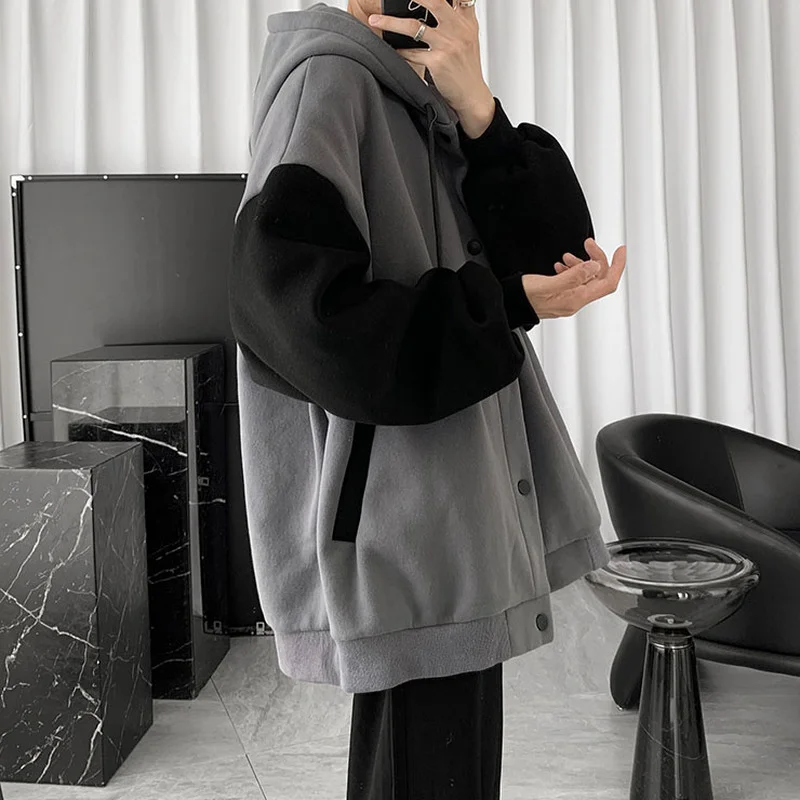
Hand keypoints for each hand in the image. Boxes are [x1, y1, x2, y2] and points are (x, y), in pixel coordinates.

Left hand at [368, 0, 494, 131]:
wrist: (472, 95)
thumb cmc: (467, 67)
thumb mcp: (469, 37)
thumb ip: (458, 17)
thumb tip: (439, 3)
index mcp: (466, 21)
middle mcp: (458, 30)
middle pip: (434, 2)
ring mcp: (447, 46)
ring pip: (414, 27)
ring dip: (390, 23)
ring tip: (375, 20)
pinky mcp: (437, 62)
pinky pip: (411, 53)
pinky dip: (398, 50)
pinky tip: (390, 48)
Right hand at [523, 239, 626, 318]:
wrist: (509, 305)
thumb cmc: (523, 297)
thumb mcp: (548, 283)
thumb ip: (573, 276)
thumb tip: (594, 267)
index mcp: (575, 300)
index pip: (607, 283)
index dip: (617, 266)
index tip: (620, 250)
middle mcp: (574, 301)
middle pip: (598, 278)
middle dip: (595, 258)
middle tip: (587, 243)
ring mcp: (568, 299)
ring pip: (586, 278)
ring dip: (582, 263)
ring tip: (568, 255)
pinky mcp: (560, 295)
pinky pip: (574, 280)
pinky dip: (572, 269)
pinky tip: (561, 265)